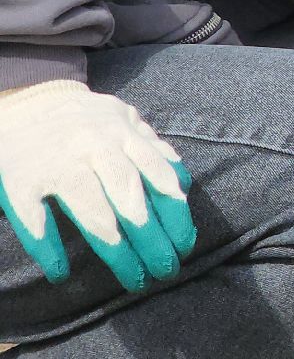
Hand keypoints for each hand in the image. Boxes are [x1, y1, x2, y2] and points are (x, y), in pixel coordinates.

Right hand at [0, 81, 196, 292]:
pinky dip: (48, 248)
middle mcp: (94, 147)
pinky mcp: (20, 181)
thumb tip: (181, 184)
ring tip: (134, 278)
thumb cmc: (85, 123)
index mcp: (123, 135)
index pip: (159, 177)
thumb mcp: (123, 122)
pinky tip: (61, 273)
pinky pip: (35, 219)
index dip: (176, 215)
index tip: (186, 246)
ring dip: (116, 249)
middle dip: (153, 239)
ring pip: (93, 211)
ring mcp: (57, 164)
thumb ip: (152, 149)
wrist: (25, 103)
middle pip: (130, 198)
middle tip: (167, 271)